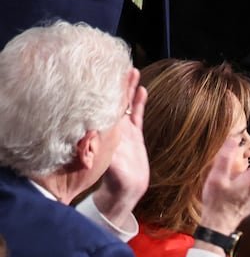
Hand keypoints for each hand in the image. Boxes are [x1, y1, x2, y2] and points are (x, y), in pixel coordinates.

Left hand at [92, 71, 148, 224]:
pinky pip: (136, 115)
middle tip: (117, 65)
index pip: (101, 106)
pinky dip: (138, 103)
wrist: (125, 192)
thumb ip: (106, 147)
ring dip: (128, 88)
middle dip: (115, 84)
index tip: (101, 74)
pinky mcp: (134, 135)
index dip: (102, 91)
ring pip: (124, 104)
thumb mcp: (109, 163)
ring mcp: (123, 130)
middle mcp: (112, 128)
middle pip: (112, 101)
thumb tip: (100, 131)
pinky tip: (142, 89)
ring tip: (132, 70)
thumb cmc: (113, 180)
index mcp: (105, 133)